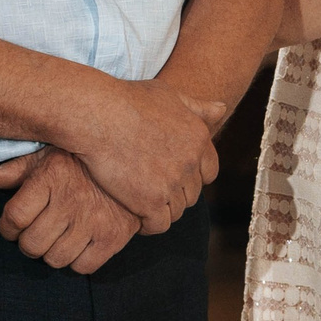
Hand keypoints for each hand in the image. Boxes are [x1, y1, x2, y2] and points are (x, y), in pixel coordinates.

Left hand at [0, 147, 139, 272]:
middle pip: (31, 244)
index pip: (14, 218)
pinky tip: (78, 245)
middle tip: (35, 233)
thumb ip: (16, 169)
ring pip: (54, 259)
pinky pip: (83, 267)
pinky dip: (77, 261)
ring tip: (57, 238)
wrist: (135, 162)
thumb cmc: (83, 161)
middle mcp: (71, 201)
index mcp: (51, 177)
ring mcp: (93, 222)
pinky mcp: (113, 238)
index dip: (7, 227)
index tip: (12, 226)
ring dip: (51, 253)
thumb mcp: (48, 155)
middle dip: (28, 242)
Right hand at [65, 76, 220, 232]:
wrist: (99, 115)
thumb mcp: (169, 95)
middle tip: (151, 189)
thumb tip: (222, 109)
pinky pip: (158, 225)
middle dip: (175, 193)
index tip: (171, 175)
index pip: (209, 171)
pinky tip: (135, 216)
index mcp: (199, 138)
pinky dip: (148, 225)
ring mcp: (172, 183)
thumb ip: (197, 107)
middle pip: (192, 194)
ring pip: (176, 211)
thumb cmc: (128, 101)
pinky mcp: (150, 201)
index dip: (192, 176)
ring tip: (142, 203)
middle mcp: (190, 162)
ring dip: (161, 209)